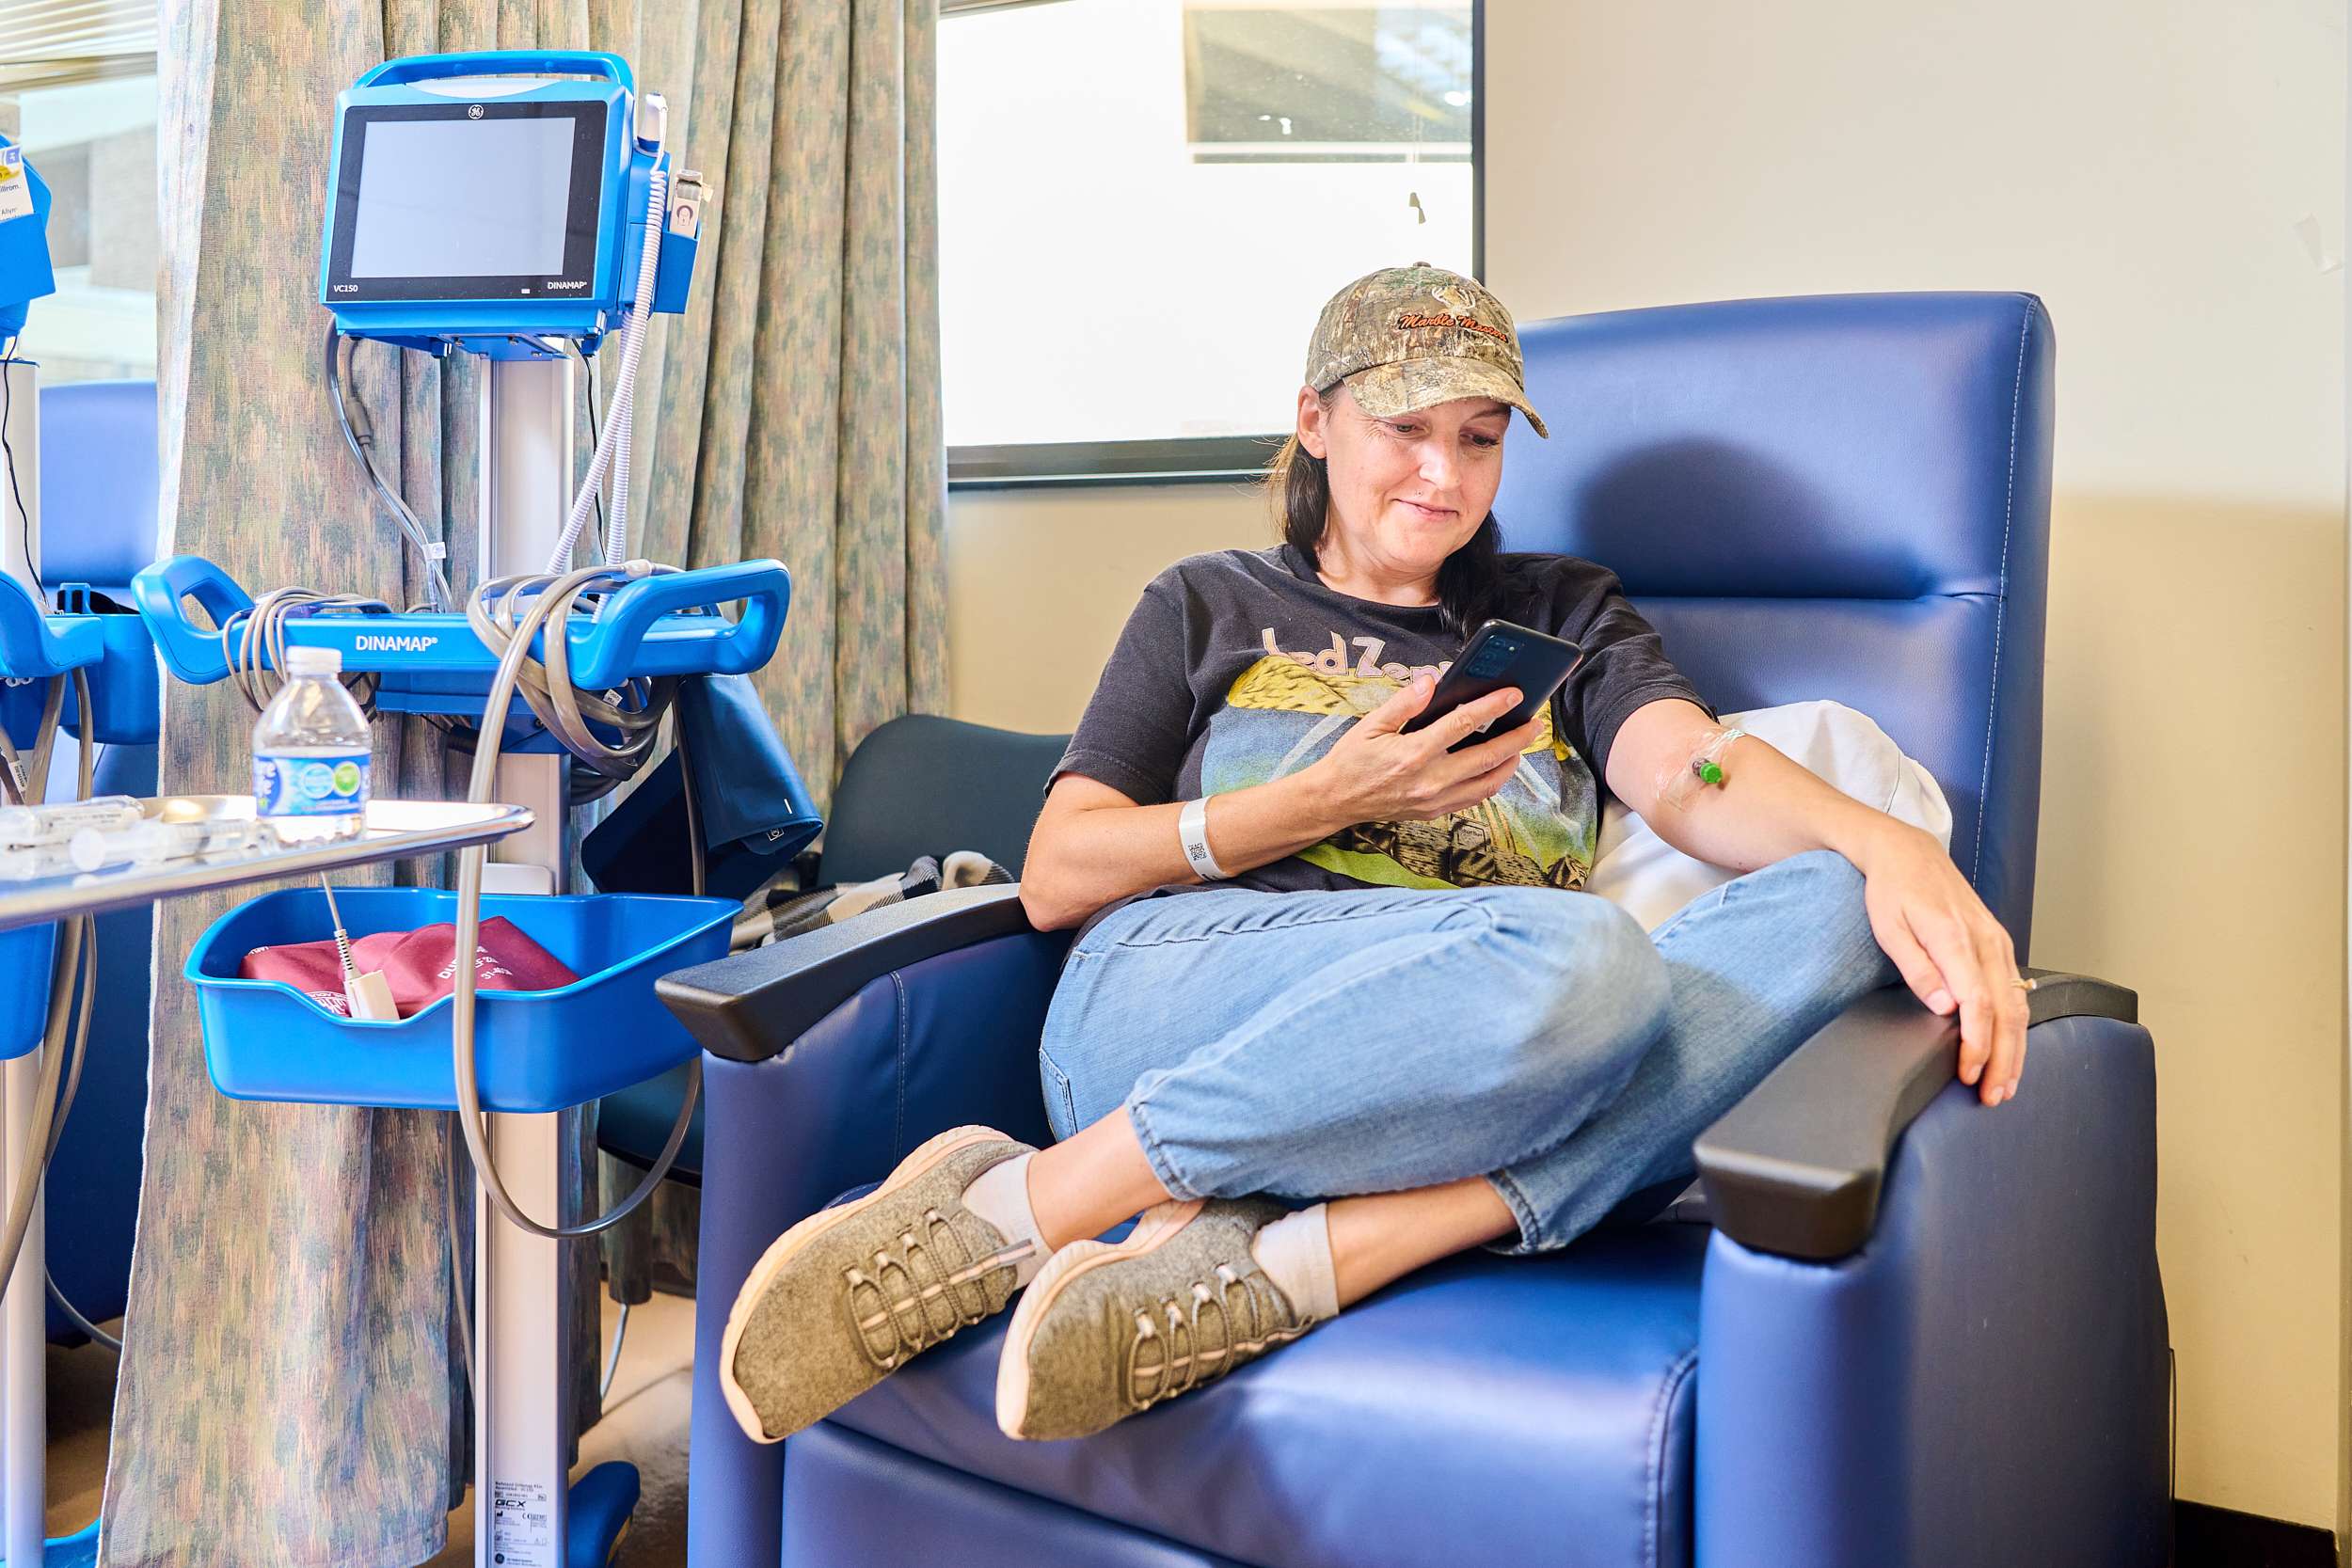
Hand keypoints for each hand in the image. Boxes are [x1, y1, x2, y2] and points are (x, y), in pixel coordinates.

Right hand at [1304, 675, 1543, 825]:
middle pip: (1487, 757)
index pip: (1464, 724)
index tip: (1515, 694)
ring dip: (1509, 763)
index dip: (1493, 707)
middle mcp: (1429, 780)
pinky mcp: (1435, 812)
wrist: (1336, 801)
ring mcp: (1435, 800)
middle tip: (1534, 723)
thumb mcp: (1371, 724)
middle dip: (1516, 738)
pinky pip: (1474, 798)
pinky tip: (1496, 766)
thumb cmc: (1352, 760)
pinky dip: (1491, 781)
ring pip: (1488, 784)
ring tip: (1519, 745)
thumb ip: (1404, 703)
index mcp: (1413, 753)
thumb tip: (1432, 681)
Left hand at [1849, 819, 2029, 1105]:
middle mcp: (1986, 942)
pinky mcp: (1999, 943)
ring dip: (2015, 1049)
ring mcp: (1997, 942)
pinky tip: (2011, 1050)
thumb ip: (1917, 968)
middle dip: (2002, 1059)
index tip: (1968, 1075)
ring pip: (2017, 1005)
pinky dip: (2016, 1026)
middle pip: (2005, 1012)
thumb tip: (1945, 1007)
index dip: (1976, 1045)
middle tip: (1991, 1096)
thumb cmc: (1891, 890)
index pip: (1978, 1004)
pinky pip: (2016, 991)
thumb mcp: (1889, 927)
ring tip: (2005, 1085)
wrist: (1907, 852)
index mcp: (1956, 939)